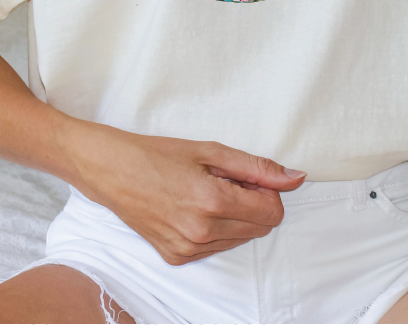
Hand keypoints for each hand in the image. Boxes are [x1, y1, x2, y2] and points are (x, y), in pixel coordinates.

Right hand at [63, 122, 306, 265]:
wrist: (111, 171)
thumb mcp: (210, 150)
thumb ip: (257, 167)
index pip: (272, 212)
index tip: (248, 178)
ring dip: (235, 217)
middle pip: (260, 228)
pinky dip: (215, 229)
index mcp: (212, 201)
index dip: (268, 192)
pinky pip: (216, 248)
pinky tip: (192, 209)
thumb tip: (296, 177)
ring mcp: (187, 249)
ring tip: (205, 193)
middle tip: (225, 181)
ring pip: (240, 240)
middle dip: (253, 204)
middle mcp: (201, 232)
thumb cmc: (157, 154)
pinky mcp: (176, 257)